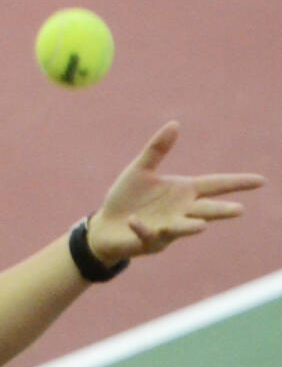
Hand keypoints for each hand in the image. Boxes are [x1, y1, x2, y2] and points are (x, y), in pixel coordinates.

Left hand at [88, 121, 265, 264]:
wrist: (105, 226)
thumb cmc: (126, 198)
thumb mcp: (140, 170)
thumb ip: (156, 150)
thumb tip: (174, 123)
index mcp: (184, 191)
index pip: (215, 185)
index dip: (237, 183)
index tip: (261, 180)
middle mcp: (180, 211)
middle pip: (205, 210)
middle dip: (220, 210)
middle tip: (239, 210)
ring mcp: (166, 229)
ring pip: (182, 228)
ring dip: (190, 227)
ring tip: (202, 226)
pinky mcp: (147, 242)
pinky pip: (147, 235)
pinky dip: (142, 228)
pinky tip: (134, 221)